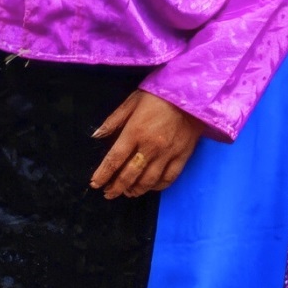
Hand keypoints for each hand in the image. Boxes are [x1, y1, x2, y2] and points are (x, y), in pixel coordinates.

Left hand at [89, 91, 205, 199]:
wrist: (192, 93)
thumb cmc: (159, 95)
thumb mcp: (132, 101)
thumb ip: (113, 120)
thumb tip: (96, 136)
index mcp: (135, 132)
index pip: (114, 159)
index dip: (103, 175)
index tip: (95, 184)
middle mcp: (150, 146)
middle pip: (129, 175)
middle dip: (116, 187)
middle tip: (108, 193)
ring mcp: (168, 153)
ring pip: (148, 180)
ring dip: (135, 190)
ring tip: (128, 192)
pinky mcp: (183, 155)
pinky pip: (169, 178)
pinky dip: (158, 186)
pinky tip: (150, 187)